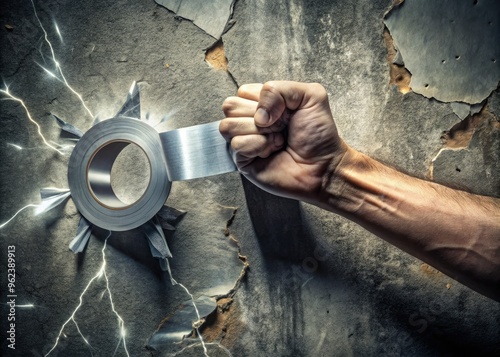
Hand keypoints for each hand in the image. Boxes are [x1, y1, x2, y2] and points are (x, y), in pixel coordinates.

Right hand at [220, 81, 347, 203]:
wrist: (323, 165)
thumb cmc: (318, 134)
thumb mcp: (310, 96)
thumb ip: (281, 88)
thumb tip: (258, 112)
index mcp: (264, 103)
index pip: (243, 91)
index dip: (263, 100)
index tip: (284, 112)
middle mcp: (251, 120)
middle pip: (230, 106)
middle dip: (257, 115)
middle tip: (279, 126)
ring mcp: (245, 140)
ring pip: (228, 125)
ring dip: (257, 132)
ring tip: (277, 140)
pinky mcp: (242, 160)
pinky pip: (236, 145)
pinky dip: (258, 146)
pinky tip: (271, 151)